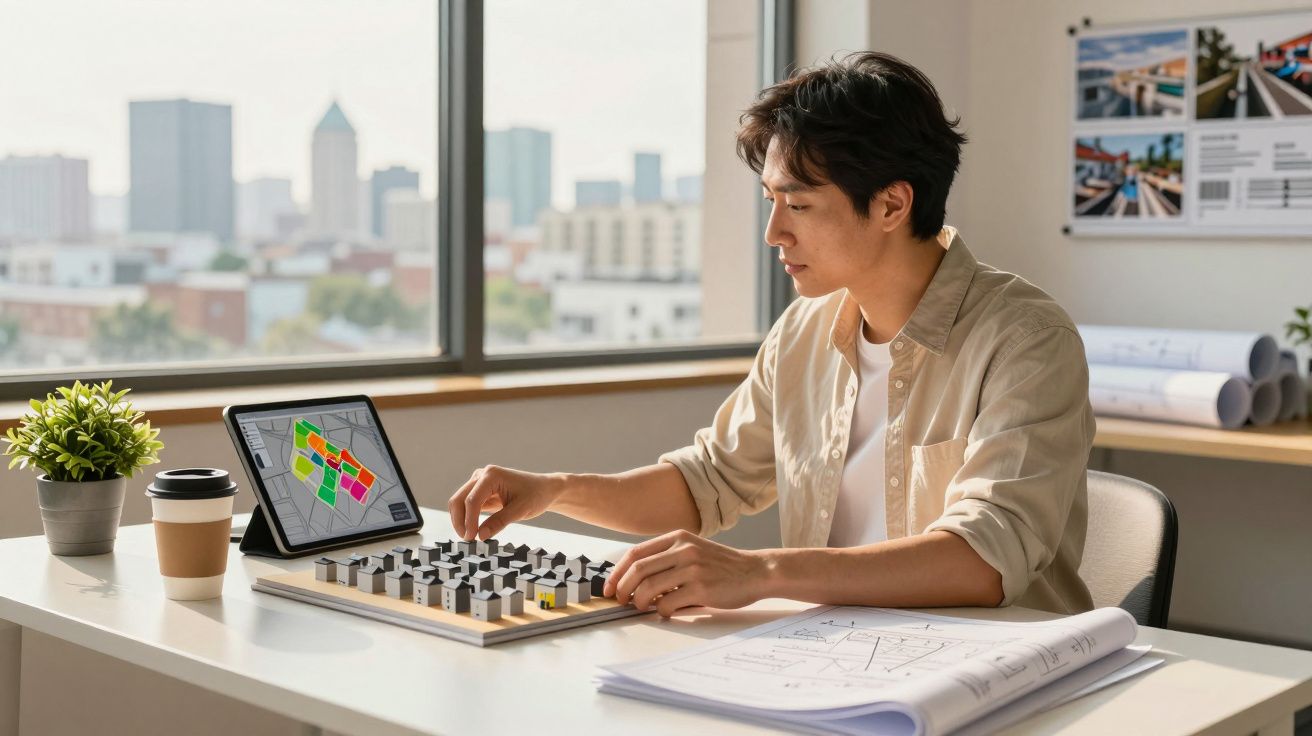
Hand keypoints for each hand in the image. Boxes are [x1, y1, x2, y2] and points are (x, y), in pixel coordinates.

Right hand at [448, 465, 562, 540]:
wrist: (544, 489)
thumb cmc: (536, 495)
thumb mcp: (521, 510)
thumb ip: (500, 522)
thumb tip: (480, 536)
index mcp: (492, 475)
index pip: (472, 500)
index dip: (469, 521)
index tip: (472, 538)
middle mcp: (482, 475)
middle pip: (459, 499)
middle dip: (460, 521)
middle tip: (468, 540)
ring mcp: (479, 482)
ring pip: (459, 502)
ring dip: (460, 520)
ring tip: (471, 538)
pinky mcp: (480, 491)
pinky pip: (466, 505)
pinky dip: (466, 518)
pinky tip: (473, 531)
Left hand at [604, 530, 771, 617]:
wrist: (755, 571)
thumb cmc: (721, 565)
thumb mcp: (693, 549)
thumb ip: (667, 558)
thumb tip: (633, 580)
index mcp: (677, 537)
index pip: (635, 553)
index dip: (617, 572)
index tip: (610, 587)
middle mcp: (683, 549)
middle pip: (638, 570)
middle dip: (622, 588)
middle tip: (621, 601)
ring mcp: (692, 568)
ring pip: (649, 588)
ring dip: (639, 602)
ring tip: (642, 607)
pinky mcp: (701, 588)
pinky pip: (668, 604)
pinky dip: (660, 611)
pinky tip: (666, 612)